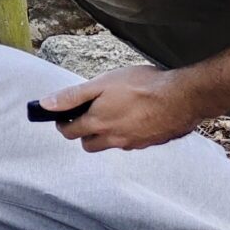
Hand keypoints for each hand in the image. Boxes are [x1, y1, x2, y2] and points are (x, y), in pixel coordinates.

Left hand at [40, 65, 201, 152]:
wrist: (185, 96)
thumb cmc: (143, 86)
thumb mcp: (102, 84)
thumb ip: (72, 96)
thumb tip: (45, 104)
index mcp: (98, 125)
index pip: (69, 132)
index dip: (63, 123)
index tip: (64, 115)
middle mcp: (114, 140)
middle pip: (89, 144)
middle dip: (83, 133)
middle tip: (88, 115)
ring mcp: (135, 143)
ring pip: (111, 144)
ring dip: (106, 134)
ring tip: (114, 113)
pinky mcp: (153, 142)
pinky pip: (133, 142)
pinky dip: (128, 133)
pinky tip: (137, 117)